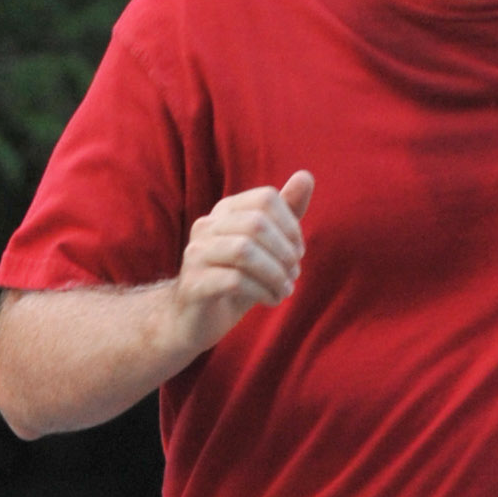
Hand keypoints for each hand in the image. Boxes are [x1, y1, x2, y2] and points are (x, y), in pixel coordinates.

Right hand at [173, 169, 314, 357]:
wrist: (191, 320)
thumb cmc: (233, 280)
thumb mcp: (265, 247)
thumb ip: (285, 213)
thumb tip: (306, 175)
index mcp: (224, 211)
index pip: (265, 199)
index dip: (290, 225)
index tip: (297, 253)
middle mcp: (206, 226)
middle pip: (256, 223)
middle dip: (284, 252)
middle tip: (293, 275)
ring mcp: (195, 255)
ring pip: (244, 251)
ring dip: (275, 274)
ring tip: (285, 290)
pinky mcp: (193, 285)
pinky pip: (234, 281)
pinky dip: (262, 292)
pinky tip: (271, 300)